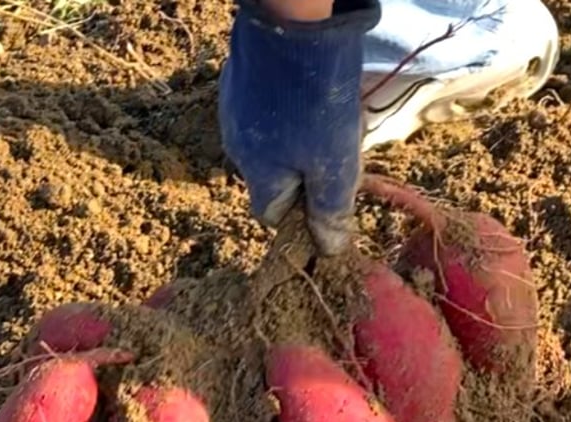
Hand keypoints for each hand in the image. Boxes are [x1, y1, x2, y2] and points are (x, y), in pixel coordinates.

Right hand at [218, 0, 380, 255]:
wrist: (291, 19)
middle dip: (305, 173)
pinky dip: (287, 111)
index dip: (302, 214)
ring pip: (271, 144)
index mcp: (257, 176)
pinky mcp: (238, 82)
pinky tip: (307, 90)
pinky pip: (265, 112)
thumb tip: (329, 250)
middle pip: (274, 179)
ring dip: (298, 140)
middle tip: (336, 147)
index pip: (273, 216)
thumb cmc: (316, 101)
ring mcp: (233, 113)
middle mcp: (237, 149)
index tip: (329, 197)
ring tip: (326, 114)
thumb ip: (330, 210)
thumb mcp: (334, 163)